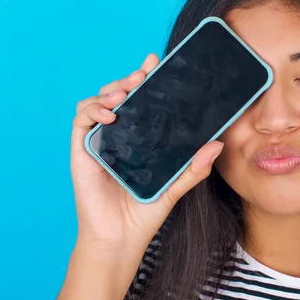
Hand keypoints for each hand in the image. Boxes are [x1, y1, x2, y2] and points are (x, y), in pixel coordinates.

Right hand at [70, 53, 223, 251]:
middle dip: (129, 78)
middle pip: (119, 95)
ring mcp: (100, 141)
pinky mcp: (83, 151)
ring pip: (98, 101)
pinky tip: (110, 114)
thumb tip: (218, 144)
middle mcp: (120, 135)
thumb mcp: (176, 186)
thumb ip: (195, 167)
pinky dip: (92, 110)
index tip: (156, 62)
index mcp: (140, 137)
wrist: (121, 237)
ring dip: (110, 89)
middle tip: (144, 74)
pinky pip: (81, 121)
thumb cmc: (146, 211)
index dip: (146, 79)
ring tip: (127, 90)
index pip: (142, 101)